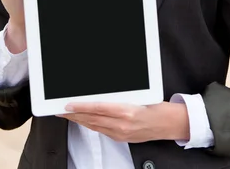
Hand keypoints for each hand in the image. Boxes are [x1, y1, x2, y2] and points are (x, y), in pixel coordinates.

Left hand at [56, 101, 189, 142]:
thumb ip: (119, 95)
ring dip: (79, 120)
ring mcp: (121, 134)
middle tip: (61, 109)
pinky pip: (101, 131)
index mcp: (126, 112)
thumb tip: (100, 91)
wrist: (168, 124)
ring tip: (68, 114)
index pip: (97, 108)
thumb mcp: (139, 94)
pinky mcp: (121, 138)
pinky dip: (90, 124)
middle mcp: (122, 125)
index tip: (69, 104)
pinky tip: (84, 120)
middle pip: (92, 119)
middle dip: (74, 114)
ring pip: (94, 126)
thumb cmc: (156, 106)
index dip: (81, 107)